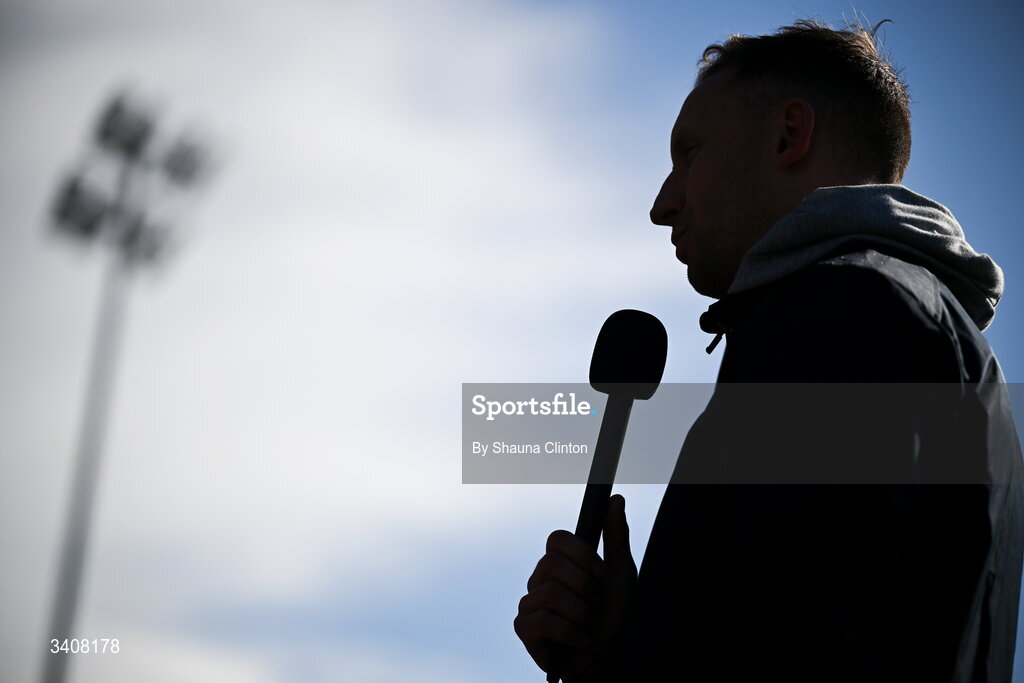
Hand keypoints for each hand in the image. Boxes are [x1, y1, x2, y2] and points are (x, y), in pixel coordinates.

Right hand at [514, 494, 636, 680]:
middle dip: (585, 588)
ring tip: (588, 625)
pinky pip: (542, 621)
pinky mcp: (524, 628)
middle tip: (596, 604)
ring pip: (549, 593)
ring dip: (580, 614)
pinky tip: (580, 640)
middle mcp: (540, 578)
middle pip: (552, 564)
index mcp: (561, 562)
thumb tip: (616, 498)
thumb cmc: (614, 615)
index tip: (600, 573)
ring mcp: (529, 603)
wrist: (610, 655)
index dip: (581, 554)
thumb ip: (615, 535)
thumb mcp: (621, 572)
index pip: (557, 538)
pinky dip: (569, 633)